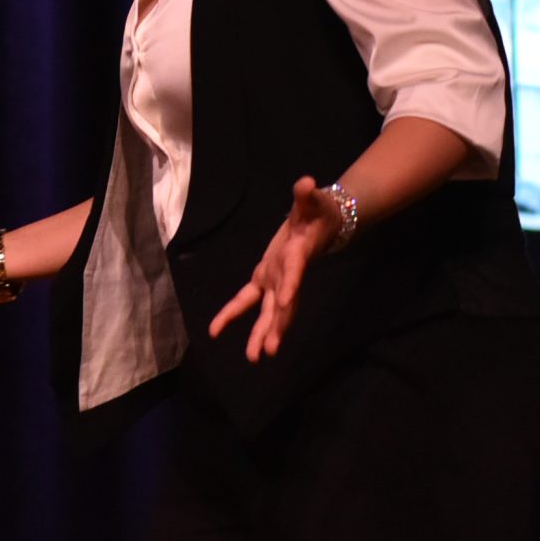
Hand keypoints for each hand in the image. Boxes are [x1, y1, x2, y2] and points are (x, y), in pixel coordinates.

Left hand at [206, 176, 346, 361]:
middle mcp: (287, 274)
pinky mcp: (265, 280)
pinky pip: (247, 301)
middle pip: (282, 304)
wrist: (323, 224)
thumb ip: (308, 195)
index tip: (285, 300)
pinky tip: (216, 331)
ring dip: (262, 333)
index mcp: (298, 254)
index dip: (290, 284)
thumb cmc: (318, 211)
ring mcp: (277, 280)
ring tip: (254, 357)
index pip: (294, 271)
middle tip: (268, 351)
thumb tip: (306, 183)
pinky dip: (233, 314)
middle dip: (275, 327)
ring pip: (269, 311)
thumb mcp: (314, 200)